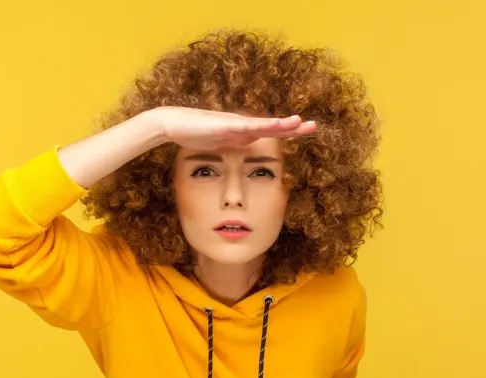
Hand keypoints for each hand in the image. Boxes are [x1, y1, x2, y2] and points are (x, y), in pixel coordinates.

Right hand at [148, 106, 316, 149]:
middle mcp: (241, 125)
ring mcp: (233, 124)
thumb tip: (247, 146)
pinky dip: (259, 126)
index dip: (288, 131)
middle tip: (314, 126)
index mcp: (242, 132)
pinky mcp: (223, 125)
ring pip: (262, 124)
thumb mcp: (219, 143)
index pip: (270, 132)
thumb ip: (234, 144)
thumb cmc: (193, 133)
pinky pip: (245, 126)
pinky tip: (272, 125)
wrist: (172, 125)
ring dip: (280, 124)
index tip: (305, 130)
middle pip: (272, 126)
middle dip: (293, 127)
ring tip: (298, 122)